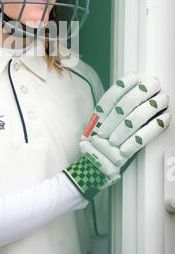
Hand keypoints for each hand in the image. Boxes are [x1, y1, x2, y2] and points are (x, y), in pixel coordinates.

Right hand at [63, 72, 170, 200]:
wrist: (90, 176)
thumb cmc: (97, 151)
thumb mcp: (97, 131)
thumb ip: (110, 116)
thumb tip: (130, 97)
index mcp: (95, 124)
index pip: (108, 101)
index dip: (121, 87)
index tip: (134, 76)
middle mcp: (102, 132)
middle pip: (123, 108)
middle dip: (141, 93)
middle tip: (154, 83)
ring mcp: (111, 146)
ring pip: (133, 122)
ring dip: (151, 108)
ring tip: (163, 99)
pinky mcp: (122, 158)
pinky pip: (139, 140)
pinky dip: (153, 129)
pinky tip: (163, 119)